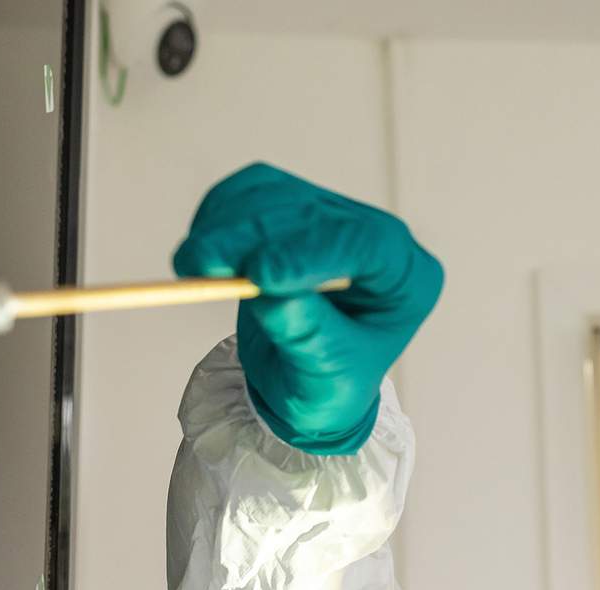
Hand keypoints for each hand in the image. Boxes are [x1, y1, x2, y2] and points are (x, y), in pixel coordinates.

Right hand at [173, 162, 441, 454]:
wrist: (303, 383)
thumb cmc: (326, 388)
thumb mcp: (324, 379)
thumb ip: (305, 336)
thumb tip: (270, 293)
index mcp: (407, 279)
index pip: (368, 244)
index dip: (311, 250)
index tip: (260, 272)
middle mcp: (376, 239)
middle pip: (315, 213)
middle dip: (253, 235)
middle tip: (202, 263)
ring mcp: (332, 219)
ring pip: (279, 195)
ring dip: (228, 224)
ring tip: (192, 262)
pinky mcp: (291, 211)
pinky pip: (253, 191)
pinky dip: (220, 213)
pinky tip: (202, 247)